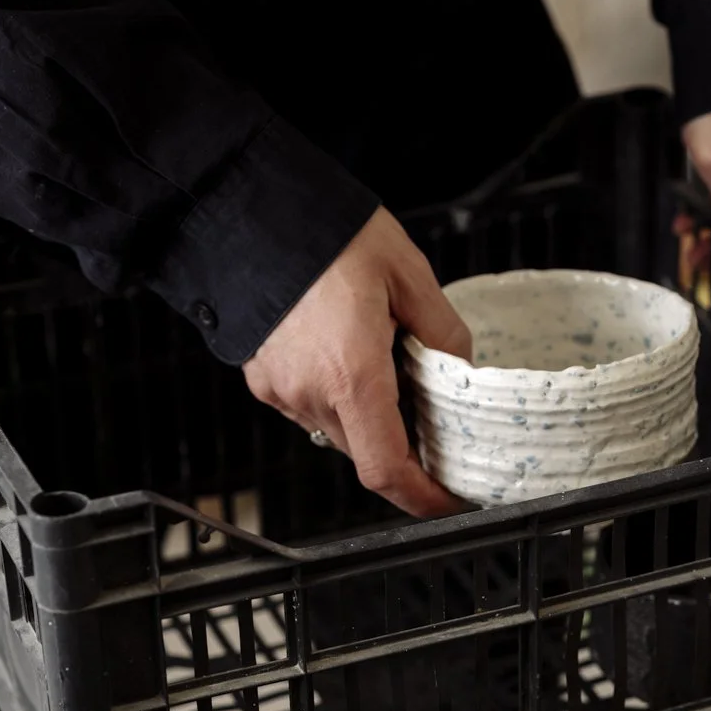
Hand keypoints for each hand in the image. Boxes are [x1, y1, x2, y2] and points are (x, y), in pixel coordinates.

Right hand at [243, 207, 470, 517]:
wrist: (248, 211)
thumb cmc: (328, 235)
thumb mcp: (407, 273)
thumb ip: (442, 332)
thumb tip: (462, 372)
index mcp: (352, 374)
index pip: (387, 468)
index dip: (422, 498)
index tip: (449, 500)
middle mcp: (310, 393)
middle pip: (368, 451)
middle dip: (403, 443)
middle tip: (431, 408)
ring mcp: (280, 391)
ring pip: (338, 431)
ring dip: (368, 416)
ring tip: (384, 362)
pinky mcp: (262, 381)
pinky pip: (309, 407)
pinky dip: (337, 397)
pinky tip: (346, 352)